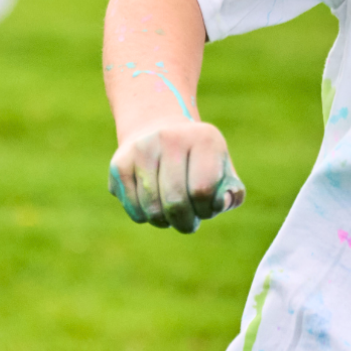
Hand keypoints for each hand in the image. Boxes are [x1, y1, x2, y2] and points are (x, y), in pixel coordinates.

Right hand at [107, 120, 244, 232]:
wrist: (157, 128)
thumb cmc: (197, 161)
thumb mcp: (222, 170)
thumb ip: (231, 193)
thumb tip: (220, 203)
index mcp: (204, 137)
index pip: (203, 190)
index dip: (206, 210)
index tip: (206, 208)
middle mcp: (170, 137)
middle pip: (176, 202)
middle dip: (185, 222)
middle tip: (188, 222)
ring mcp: (141, 148)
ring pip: (152, 210)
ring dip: (165, 222)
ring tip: (171, 212)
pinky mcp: (120, 163)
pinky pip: (134, 210)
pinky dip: (146, 217)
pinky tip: (152, 203)